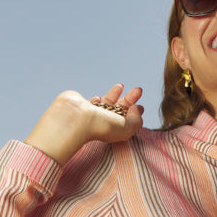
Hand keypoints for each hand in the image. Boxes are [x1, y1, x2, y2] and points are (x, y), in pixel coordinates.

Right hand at [24, 84, 143, 164]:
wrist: (75, 118)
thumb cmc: (99, 126)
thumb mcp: (126, 127)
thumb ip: (136, 120)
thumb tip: (136, 108)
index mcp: (115, 130)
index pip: (128, 121)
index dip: (136, 113)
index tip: (141, 105)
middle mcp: (104, 123)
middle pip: (120, 110)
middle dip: (130, 99)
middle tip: (138, 90)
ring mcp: (92, 115)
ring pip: (106, 104)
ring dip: (115, 95)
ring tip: (121, 86)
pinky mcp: (82, 107)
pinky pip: (92, 103)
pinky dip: (97, 100)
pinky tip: (99, 98)